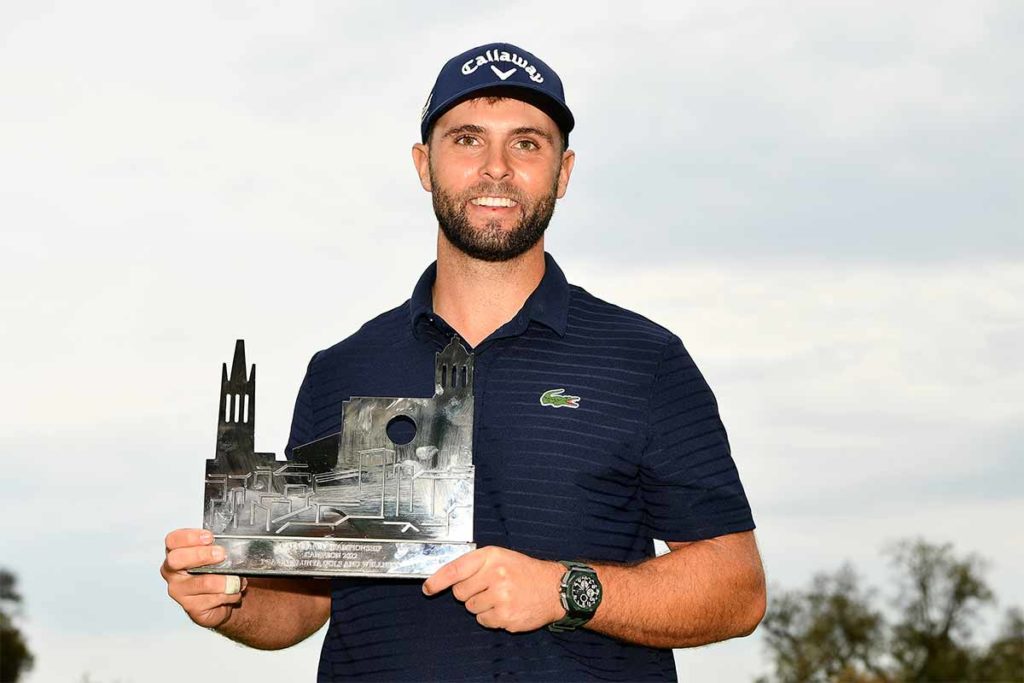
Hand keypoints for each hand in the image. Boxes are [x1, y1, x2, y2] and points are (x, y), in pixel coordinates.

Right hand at [160, 528, 245, 628]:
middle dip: (202, 555)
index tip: (209, 537)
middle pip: (176, 559)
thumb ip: (218, 547)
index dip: (190, 537)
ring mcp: (179, 590)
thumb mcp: (216, 556)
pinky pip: (214, 598)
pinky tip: (232, 592)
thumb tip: (233, 543)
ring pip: (203, 583)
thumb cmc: (216, 573)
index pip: (173, 540)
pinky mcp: (191, 606)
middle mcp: (173, 571)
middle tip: (221, 555)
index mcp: (177, 553)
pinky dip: (230, 594)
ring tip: (236, 580)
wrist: (220, 600)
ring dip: (226, 581)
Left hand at [422, 546, 564, 632]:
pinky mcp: (506, 616)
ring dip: (482, 605)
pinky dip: (491, 618)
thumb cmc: (524, 571)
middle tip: (487, 587)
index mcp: (491, 556)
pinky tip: (506, 608)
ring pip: (471, 608)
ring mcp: (501, 597)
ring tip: (501, 597)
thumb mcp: (501, 557)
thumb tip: (446, 576)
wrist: (554, 588)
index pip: (456, 569)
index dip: (438, 580)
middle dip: (469, 592)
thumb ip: (476, 564)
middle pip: (460, 592)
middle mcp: (495, 575)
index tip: (428, 588)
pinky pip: (483, 621)